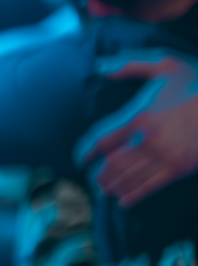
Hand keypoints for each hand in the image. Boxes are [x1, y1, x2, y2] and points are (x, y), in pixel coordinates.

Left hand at [74, 54, 197, 208]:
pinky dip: (132, 196)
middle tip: (92, 181)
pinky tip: (123, 201)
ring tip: (105, 191)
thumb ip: (132, 65)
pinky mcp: (177, 169)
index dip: (87, 152)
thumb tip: (102, 67)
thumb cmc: (197, 82)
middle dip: (99, 176)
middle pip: (112, 164)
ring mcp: (163, 156)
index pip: (102, 140)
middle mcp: (148, 139)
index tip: (80, 159)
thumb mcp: (166, 65)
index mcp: (140, 116)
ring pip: (128, 178)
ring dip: (113, 187)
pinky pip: (148, 187)